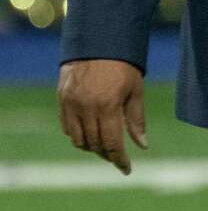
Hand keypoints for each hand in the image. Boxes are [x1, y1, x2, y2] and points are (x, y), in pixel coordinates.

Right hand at [58, 59, 147, 174]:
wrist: (99, 41)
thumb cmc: (124, 65)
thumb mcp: (135, 90)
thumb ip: (136, 120)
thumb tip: (143, 146)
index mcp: (108, 106)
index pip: (112, 144)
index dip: (119, 160)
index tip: (127, 170)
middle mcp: (86, 108)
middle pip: (95, 144)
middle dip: (107, 154)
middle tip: (118, 157)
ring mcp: (71, 104)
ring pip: (78, 140)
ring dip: (91, 146)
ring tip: (104, 145)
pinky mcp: (62, 100)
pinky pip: (67, 128)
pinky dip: (78, 135)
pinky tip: (89, 133)